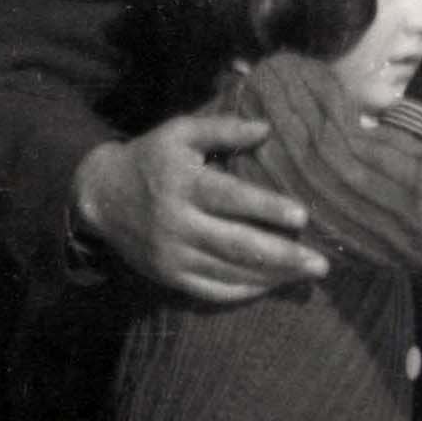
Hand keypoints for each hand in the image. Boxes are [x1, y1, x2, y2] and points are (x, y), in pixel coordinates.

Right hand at [73, 115, 329, 302]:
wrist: (101, 196)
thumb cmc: (151, 158)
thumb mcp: (180, 133)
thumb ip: (222, 129)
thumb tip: (266, 129)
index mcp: (183, 184)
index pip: (230, 199)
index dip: (266, 208)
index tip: (302, 216)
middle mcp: (177, 223)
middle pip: (235, 244)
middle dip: (281, 255)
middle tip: (320, 263)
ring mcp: (172, 255)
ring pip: (228, 272)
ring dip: (271, 276)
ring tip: (306, 274)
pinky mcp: (168, 276)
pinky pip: (211, 290)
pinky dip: (244, 291)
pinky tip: (272, 286)